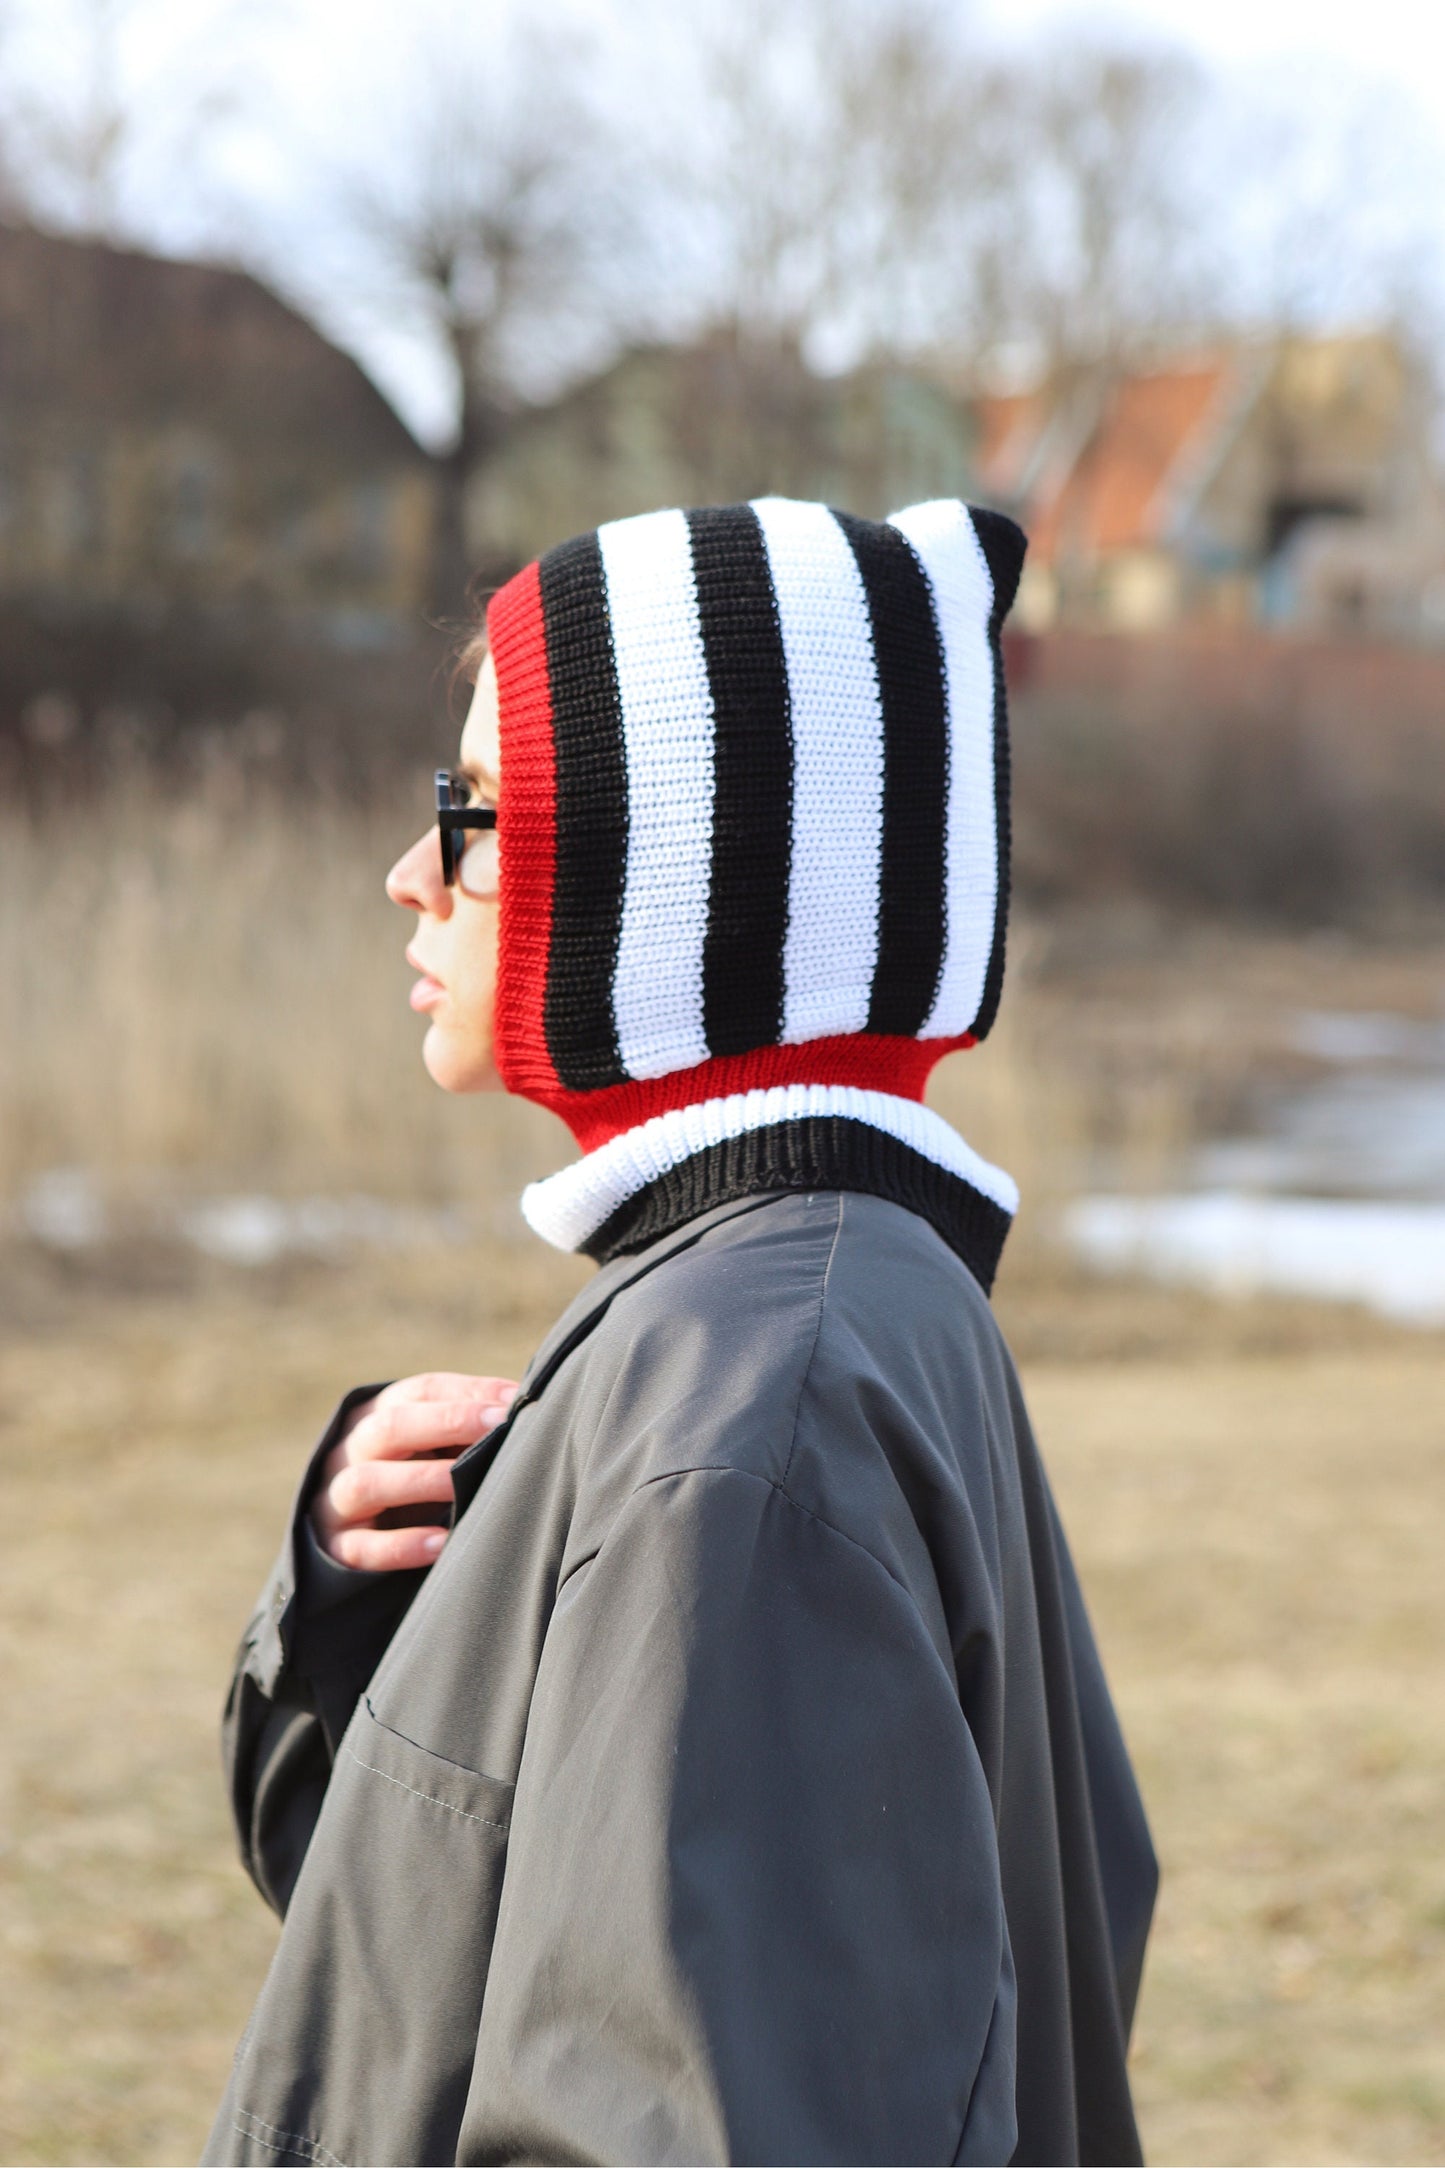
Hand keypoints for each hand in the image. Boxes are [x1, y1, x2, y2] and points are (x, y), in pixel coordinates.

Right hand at [309, 1372, 518, 1571]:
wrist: (348, 1533)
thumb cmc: (410, 1478)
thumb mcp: (430, 1447)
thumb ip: (466, 1430)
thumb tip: (524, 1411)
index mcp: (377, 1416)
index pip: (419, 1391)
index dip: (466, 1393)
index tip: (512, 1401)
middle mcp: (351, 1451)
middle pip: (391, 1426)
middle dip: (448, 1422)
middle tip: (499, 1427)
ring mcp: (337, 1500)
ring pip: (368, 1482)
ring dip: (421, 1480)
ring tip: (464, 1484)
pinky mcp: (336, 1548)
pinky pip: (362, 1547)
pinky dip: (402, 1545)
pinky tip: (442, 1543)